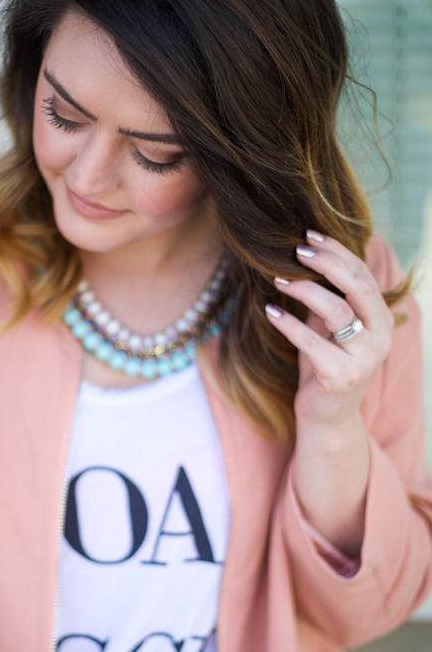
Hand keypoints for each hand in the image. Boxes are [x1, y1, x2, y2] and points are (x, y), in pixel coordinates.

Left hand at [264, 230, 393, 429]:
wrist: (327, 417)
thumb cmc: (325, 365)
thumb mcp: (329, 327)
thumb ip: (329, 298)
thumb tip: (305, 255)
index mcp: (381, 317)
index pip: (363, 273)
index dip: (337, 251)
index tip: (309, 234)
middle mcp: (380, 335)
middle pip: (358, 285)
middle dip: (326, 262)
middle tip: (296, 249)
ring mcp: (364, 357)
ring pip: (336, 310)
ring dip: (304, 290)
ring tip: (278, 278)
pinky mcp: (341, 376)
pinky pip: (312, 342)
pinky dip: (289, 324)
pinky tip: (270, 311)